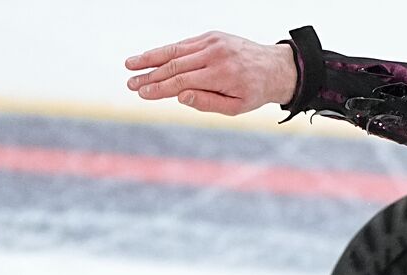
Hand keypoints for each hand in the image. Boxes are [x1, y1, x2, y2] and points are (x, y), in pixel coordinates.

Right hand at [124, 31, 297, 115]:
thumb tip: (180, 96)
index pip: (182, 81)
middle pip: (174, 65)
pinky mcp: (212, 36)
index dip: (159, 88)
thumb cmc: (255, 92)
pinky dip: (167, 51)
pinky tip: (151, 57)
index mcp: (222, 75)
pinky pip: (185, 44)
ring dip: (151, 58)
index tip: (142, 93)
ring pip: (176, 50)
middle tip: (130, 84)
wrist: (276, 68)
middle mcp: (216, 55)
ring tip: (130, 65)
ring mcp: (213, 42)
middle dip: (149, 75)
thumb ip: (208, 103)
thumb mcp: (236, 106)